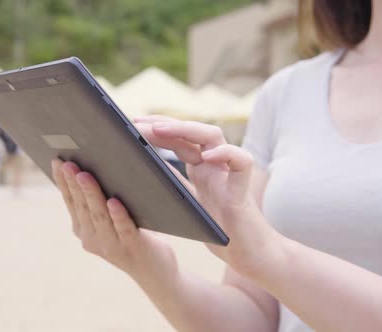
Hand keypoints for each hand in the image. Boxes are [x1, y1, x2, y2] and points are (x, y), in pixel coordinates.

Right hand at [51, 159, 177, 284]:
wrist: (154, 270)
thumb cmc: (131, 235)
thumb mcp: (108, 219)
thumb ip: (97, 200)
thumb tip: (89, 168)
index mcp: (83, 229)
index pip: (70, 201)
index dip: (62, 181)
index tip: (56, 160)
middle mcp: (91, 238)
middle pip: (81, 206)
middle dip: (74, 183)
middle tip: (68, 163)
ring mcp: (110, 245)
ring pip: (98, 215)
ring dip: (91, 193)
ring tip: (85, 175)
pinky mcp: (132, 247)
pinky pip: (123, 228)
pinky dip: (118, 215)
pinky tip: (114, 202)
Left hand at [134, 116, 283, 275]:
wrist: (248, 255)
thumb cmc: (218, 229)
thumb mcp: (186, 203)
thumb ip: (172, 184)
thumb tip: (140, 170)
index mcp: (200, 168)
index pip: (179, 138)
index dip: (158, 129)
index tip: (133, 125)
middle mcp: (215, 165)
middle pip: (193, 131)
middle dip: (166, 123)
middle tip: (139, 123)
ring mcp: (228, 174)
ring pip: (214, 136)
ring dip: (187, 129)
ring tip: (162, 130)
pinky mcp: (242, 191)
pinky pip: (242, 162)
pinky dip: (227, 154)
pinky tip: (207, 156)